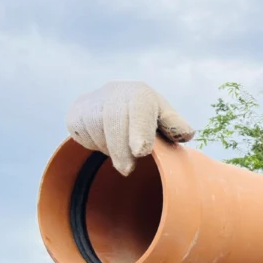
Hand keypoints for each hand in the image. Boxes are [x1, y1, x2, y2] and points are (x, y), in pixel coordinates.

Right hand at [65, 81, 194, 175]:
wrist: (118, 102)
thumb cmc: (150, 117)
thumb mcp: (166, 120)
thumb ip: (176, 127)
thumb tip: (186, 134)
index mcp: (141, 94)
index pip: (139, 111)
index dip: (139, 131)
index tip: (140, 151)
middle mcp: (115, 92)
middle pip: (114, 124)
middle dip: (121, 151)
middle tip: (128, 170)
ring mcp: (92, 100)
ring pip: (96, 132)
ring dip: (109, 149)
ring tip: (122, 149)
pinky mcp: (75, 112)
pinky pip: (81, 135)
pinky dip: (94, 145)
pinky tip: (106, 141)